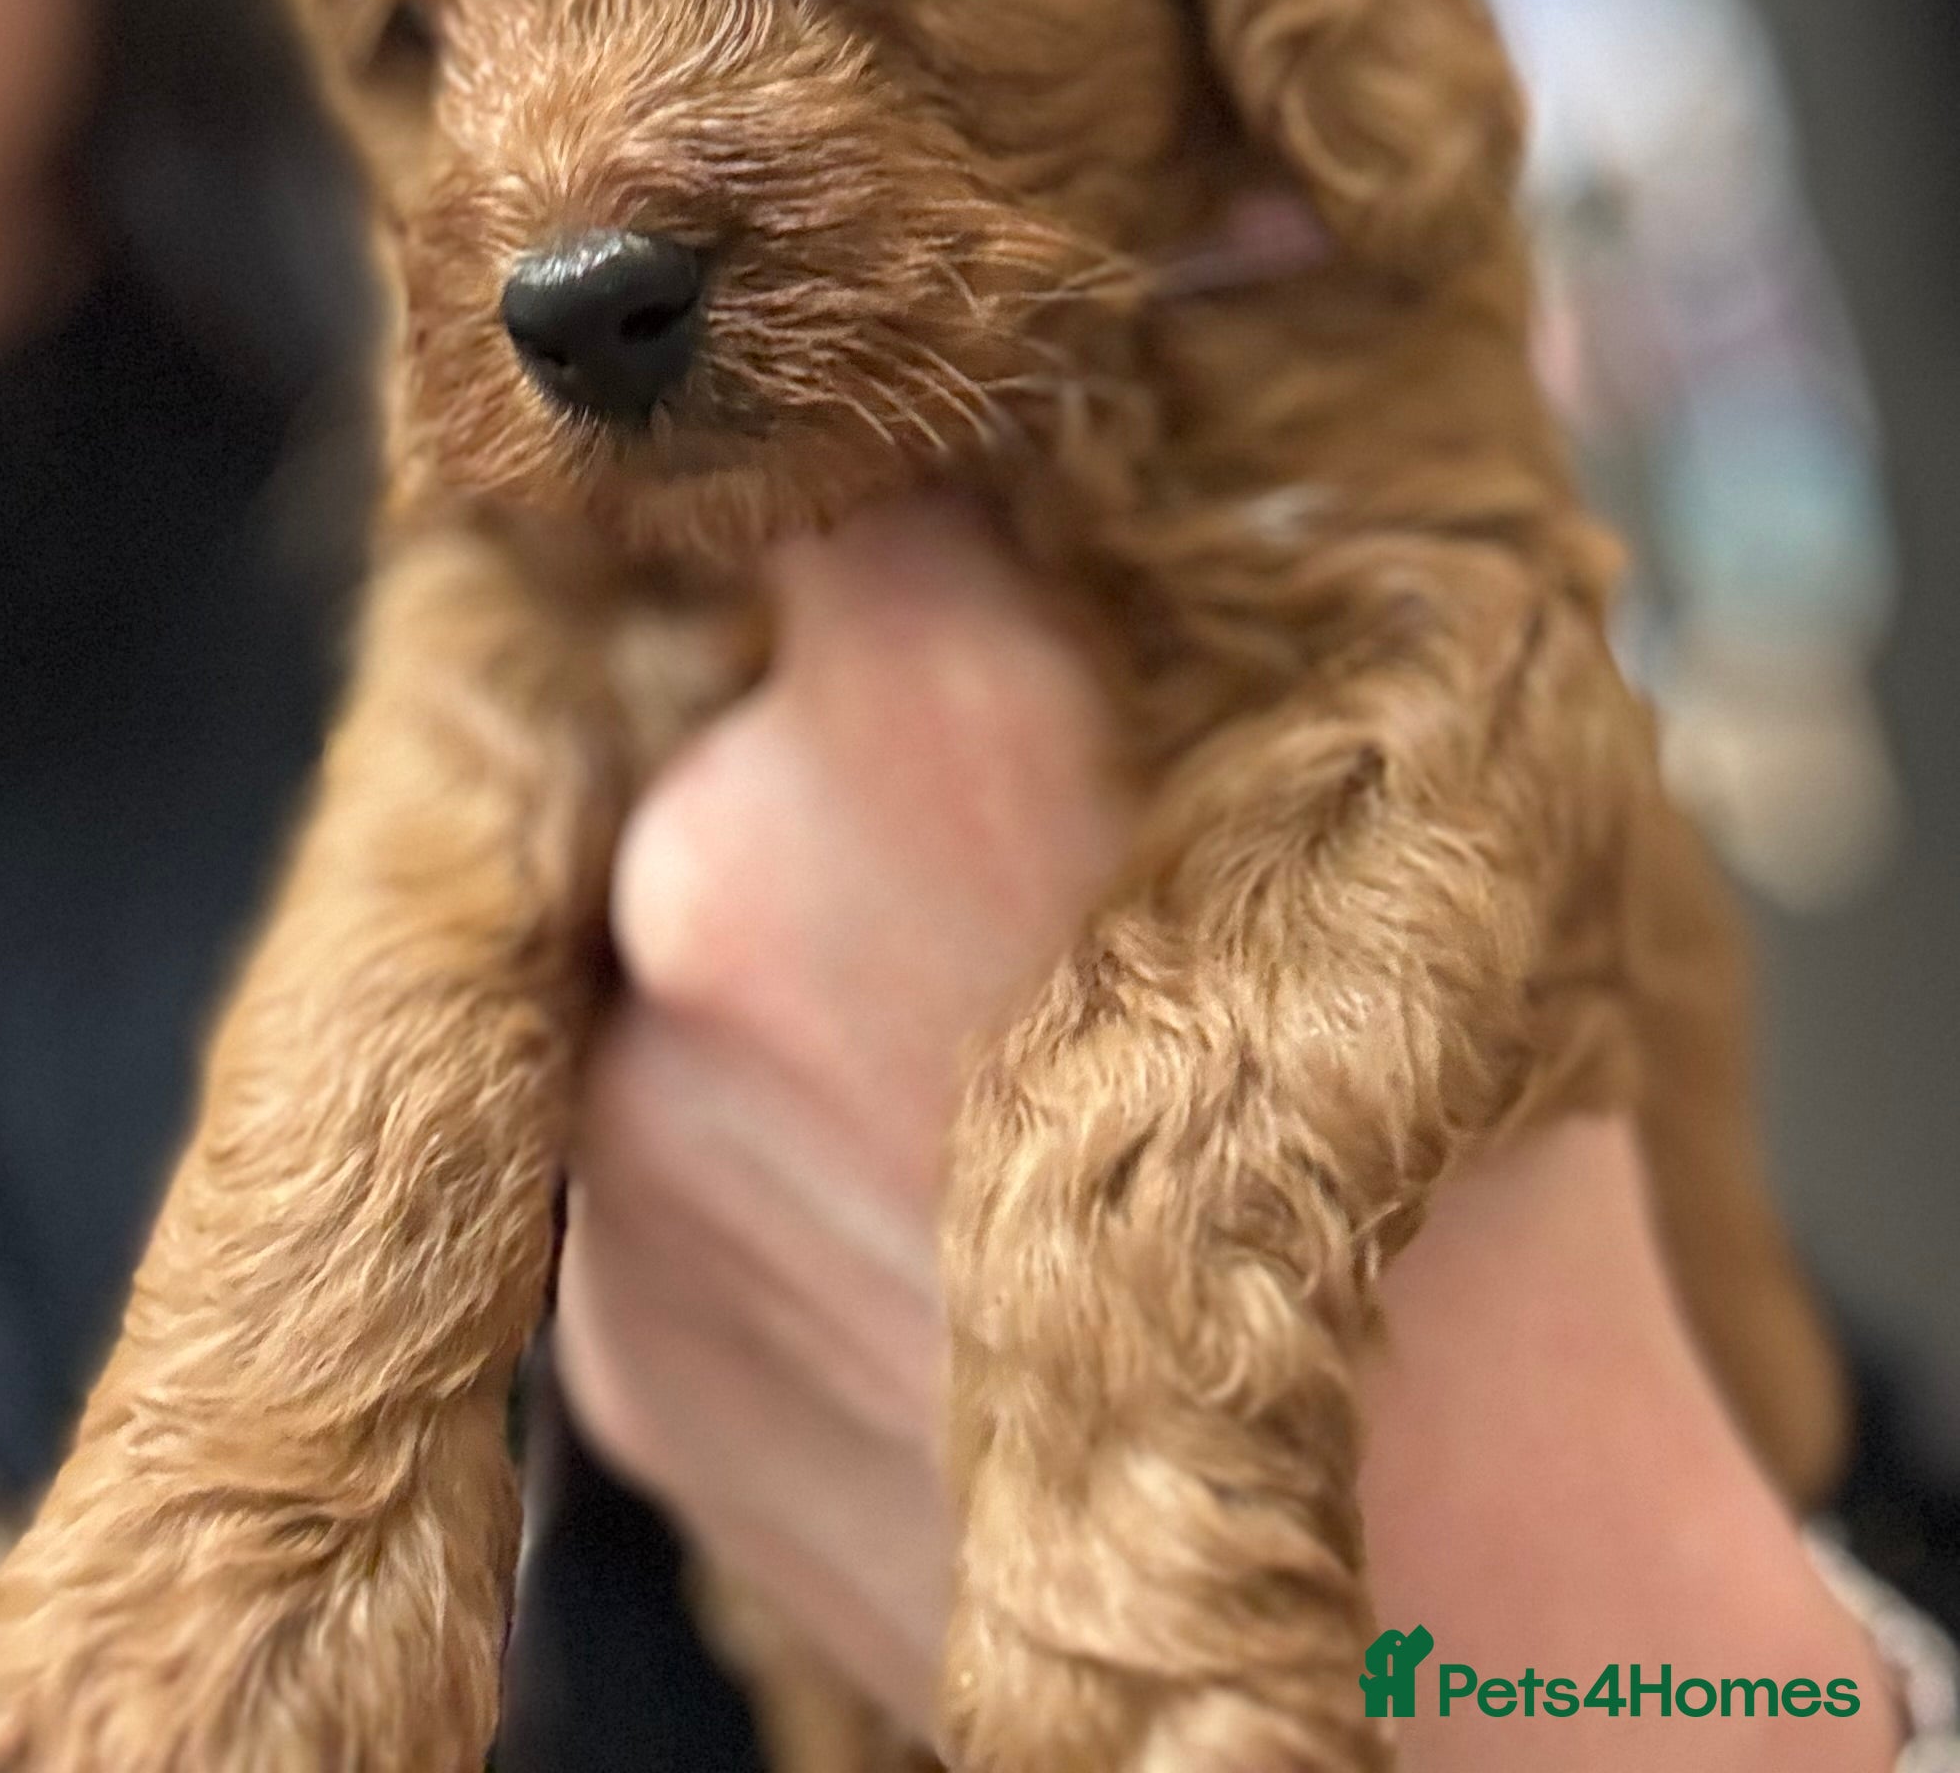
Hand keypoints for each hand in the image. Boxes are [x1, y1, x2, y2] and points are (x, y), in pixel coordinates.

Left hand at [557, 503, 1897, 1762]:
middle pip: (732, 743)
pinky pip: (667, 1168)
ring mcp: (634, 1108)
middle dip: (847, 800)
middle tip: (1012, 916)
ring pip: (686, 970)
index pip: (830, 501)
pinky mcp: (610, 1325)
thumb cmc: (1454, 1136)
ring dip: (797, 1002)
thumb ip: (1108, 612)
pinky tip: (939, 1254)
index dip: (903, 560)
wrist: (1459, 1566)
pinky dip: (770, 1186)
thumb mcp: (1330, 763)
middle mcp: (713, 860)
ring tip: (992, 1114)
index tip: (955, 608)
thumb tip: (996, 515)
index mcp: (913, 673)